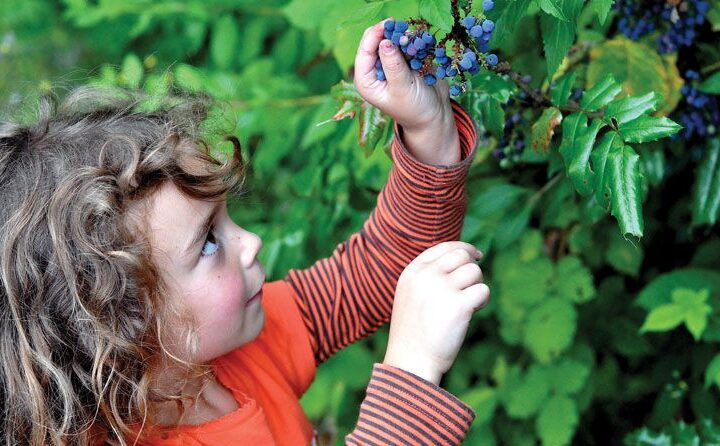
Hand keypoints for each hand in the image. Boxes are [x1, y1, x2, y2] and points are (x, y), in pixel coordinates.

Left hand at [353, 18, 460, 165]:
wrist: (434, 116)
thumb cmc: (415, 109)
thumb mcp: (403, 88)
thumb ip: (393, 65)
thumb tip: (385, 41)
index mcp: (366, 81)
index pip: (364, 52)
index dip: (374, 35)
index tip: (388, 23)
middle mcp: (374, 71)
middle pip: (375, 42)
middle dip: (389, 33)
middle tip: (404, 29)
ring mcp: (388, 64)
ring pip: (390, 39)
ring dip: (402, 36)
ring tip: (414, 40)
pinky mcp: (403, 61)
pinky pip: (404, 43)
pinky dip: (411, 40)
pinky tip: (419, 43)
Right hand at [383, 241, 489, 384]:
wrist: (410, 362)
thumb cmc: (414, 332)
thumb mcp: (411, 296)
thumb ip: (429, 276)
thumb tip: (464, 257)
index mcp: (412, 272)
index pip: (444, 247)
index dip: (464, 249)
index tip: (477, 256)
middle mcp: (426, 276)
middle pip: (462, 255)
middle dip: (472, 268)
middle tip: (472, 286)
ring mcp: (442, 289)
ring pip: (475, 271)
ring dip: (477, 286)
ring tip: (470, 304)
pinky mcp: (459, 305)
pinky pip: (483, 290)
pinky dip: (483, 301)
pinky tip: (474, 312)